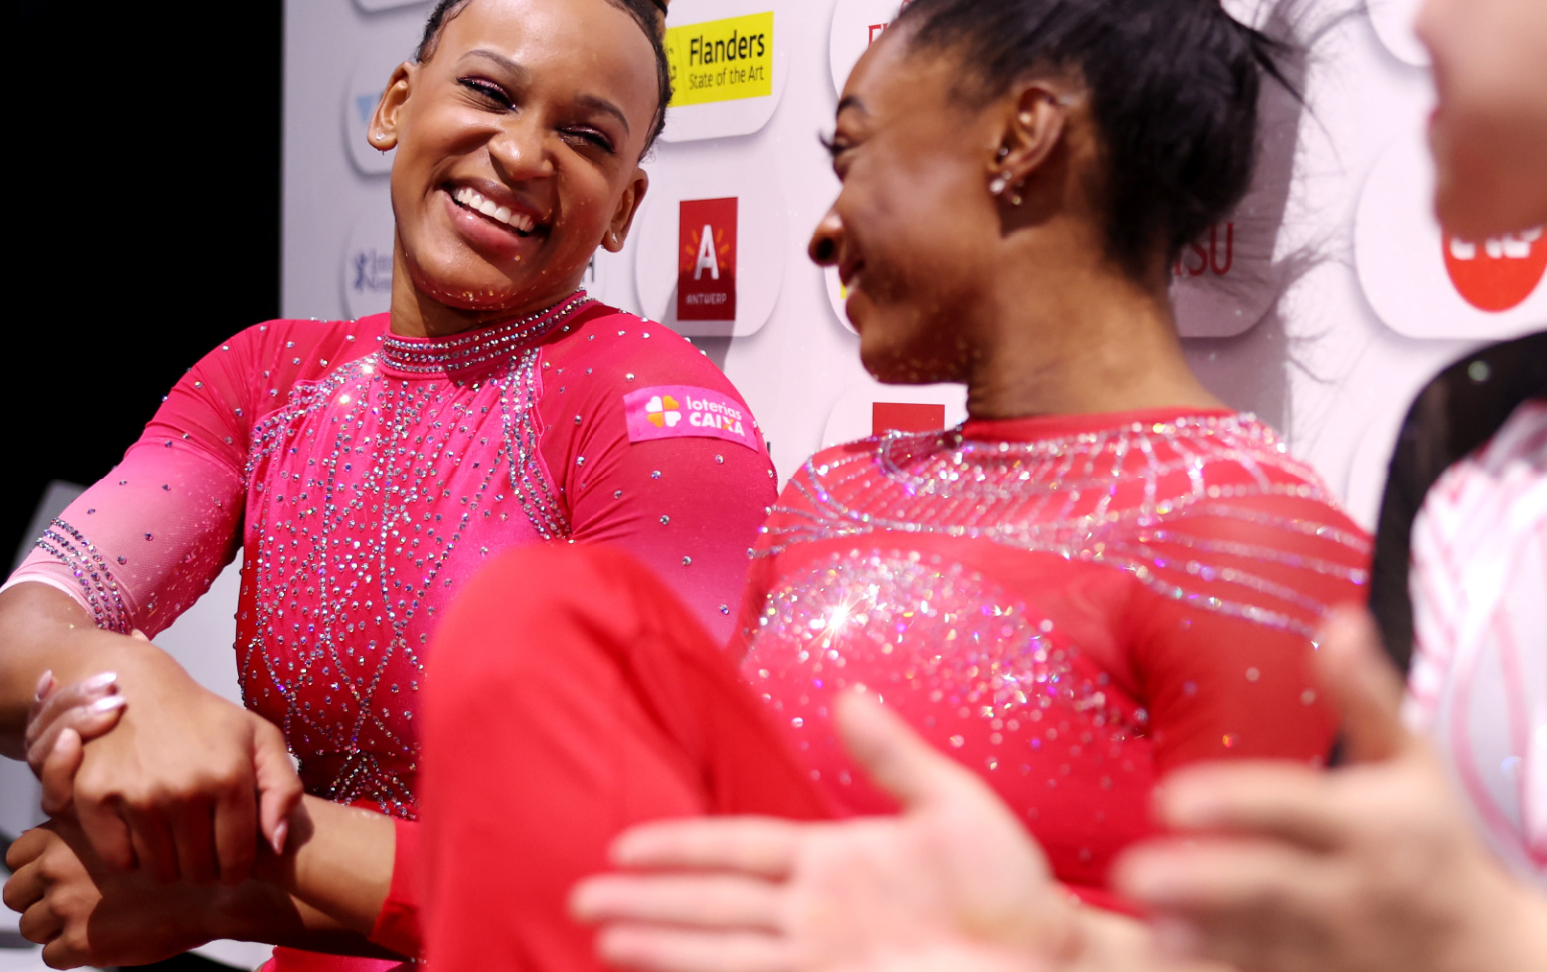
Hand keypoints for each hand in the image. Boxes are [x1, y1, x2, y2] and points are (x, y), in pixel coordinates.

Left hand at [3, 820, 312, 968]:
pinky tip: (103, 940)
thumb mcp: (136, 805)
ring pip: (29, 926)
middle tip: (70, 902)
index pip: (16, 852)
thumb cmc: (187, 838)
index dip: (35, 865)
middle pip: (14, 891)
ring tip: (88, 923)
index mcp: (65, 830)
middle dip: (37, 899)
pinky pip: (52, 957)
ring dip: (53, 928)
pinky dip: (72, 954)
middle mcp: (57, 864)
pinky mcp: (81, 941)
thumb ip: (94, 813)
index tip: (58, 872)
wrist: (220, 879)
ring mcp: (66, 903)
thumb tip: (61, 823)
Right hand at [34, 641, 302, 886]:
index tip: (228, 857)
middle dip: (203, 866)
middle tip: (199, 844)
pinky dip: (130, 853)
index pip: (236, 860)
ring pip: (160, 871)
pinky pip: (120, 860)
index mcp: (229, 774)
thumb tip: (276, 846)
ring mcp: (137, 793)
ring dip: (169, 862)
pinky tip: (141, 828)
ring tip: (173, 836)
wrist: (137, 686)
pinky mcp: (95, 796)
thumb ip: (283, 790)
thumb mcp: (259, 739)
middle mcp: (184, 787)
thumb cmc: (205, 720)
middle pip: (198, 872)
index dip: (235, 868)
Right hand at [570, 691, 1077, 971]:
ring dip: (661, 945)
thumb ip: (894, 757)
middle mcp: (815, 912)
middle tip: (580, 898)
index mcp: (833, 860)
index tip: (623, 846)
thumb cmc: (1015, 889)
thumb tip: (846, 693)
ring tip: (599, 938)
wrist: (1057, 960)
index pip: (736, 850)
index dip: (680, 848)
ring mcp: (822, 957)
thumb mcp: (955, 805)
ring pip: (720, 949)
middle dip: (645, 902)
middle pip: (710, 903)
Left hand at [1113, 608, 1546, 971]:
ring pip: (1261, 940)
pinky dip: (1218, 964)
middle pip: (1271, 886)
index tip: (1171, 798)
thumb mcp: (1411, 765)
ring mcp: (1337, 946)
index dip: (1235, 804)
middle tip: (1134, 873)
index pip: (1296, 810)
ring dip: (1200, 930)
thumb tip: (1338, 619)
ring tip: (1143, 913)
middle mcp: (1353, 888)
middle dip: (1205, 882)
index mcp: (1372, 825)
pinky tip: (1167, 951)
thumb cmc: (1432, 841)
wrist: (1486, 953)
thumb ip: (1364, 696)